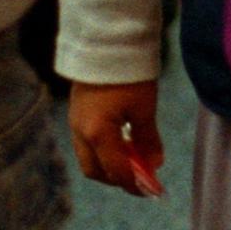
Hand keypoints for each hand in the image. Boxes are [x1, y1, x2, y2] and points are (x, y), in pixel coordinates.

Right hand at [67, 80, 164, 196]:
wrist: (105, 41)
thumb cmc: (128, 73)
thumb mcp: (144, 107)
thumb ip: (148, 139)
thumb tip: (155, 164)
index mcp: (98, 133)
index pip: (115, 171)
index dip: (134, 184)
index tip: (150, 189)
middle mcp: (80, 132)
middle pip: (96, 170)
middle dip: (118, 178)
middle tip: (141, 175)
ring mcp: (75, 123)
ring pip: (89, 157)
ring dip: (110, 163)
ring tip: (135, 155)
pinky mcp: (76, 113)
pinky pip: (87, 142)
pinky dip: (104, 149)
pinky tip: (123, 139)